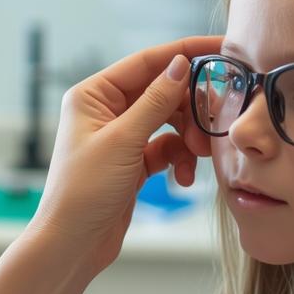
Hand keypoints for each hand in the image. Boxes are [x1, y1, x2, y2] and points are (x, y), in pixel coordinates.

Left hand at [31, 35, 221, 273]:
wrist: (72, 245)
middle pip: (163, 92)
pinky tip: (182, 179)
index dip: (185, 52)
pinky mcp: (133, 162)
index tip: (221, 49)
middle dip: (191, 108)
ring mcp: (121, 137)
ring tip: (199, 156)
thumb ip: (155, 101)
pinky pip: (167, 148)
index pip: (147, 62)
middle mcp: (106, 110)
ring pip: (170, 121)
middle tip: (215, 122)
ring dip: (189, 137)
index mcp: (94, 95)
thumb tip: (180, 64)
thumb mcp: (123, 142)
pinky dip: (180, 159)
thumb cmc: (83, 192)